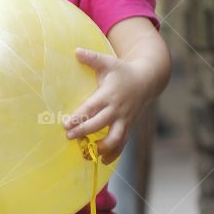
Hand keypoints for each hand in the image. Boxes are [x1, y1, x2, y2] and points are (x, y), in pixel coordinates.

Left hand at [62, 47, 154, 162]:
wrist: (147, 80)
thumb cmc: (122, 71)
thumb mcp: (108, 62)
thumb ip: (91, 58)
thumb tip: (75, 51)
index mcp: (109, 94)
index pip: (92, 108)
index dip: (79, 117)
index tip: (66, 124)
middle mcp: (117, 109)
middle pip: (100, 124)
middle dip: (84, 132)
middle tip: (69, 137)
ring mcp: (125, 119)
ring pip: (116, 138)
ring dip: (102, 148)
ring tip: (87, 153)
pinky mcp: (129, 126)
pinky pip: (123, 143)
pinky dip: (114, 154)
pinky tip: (103, 161)